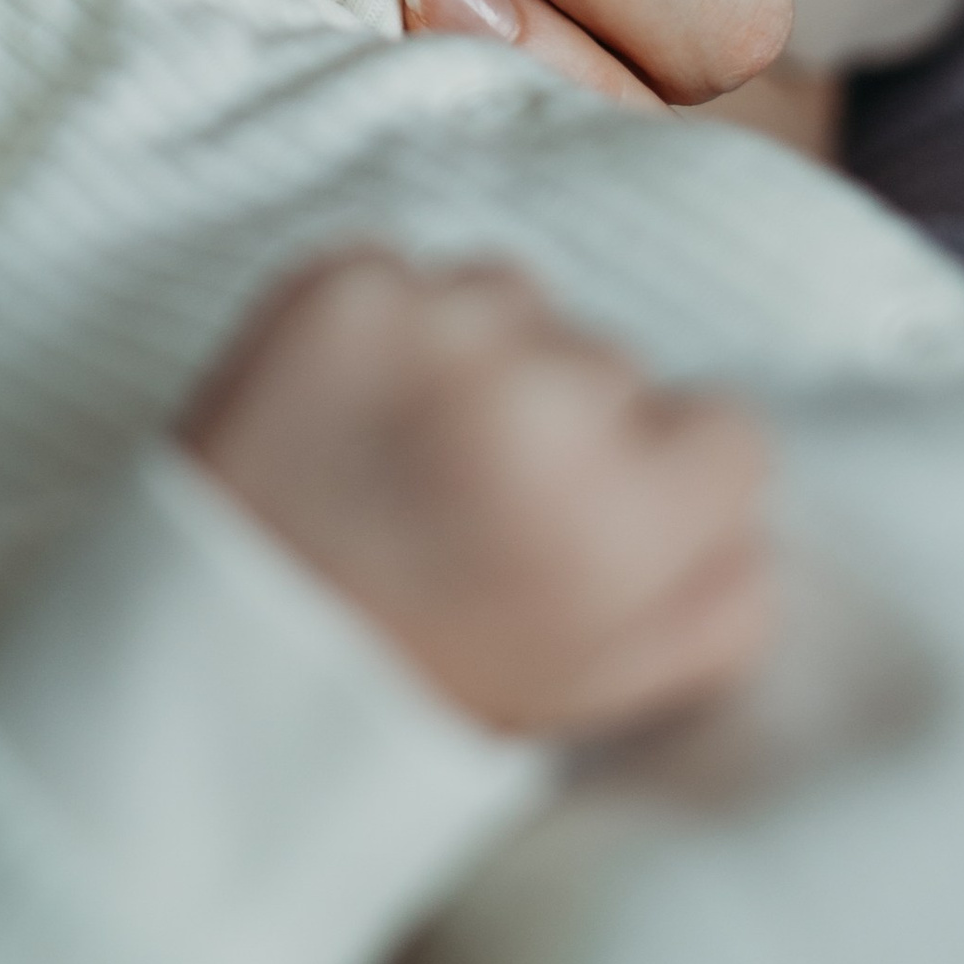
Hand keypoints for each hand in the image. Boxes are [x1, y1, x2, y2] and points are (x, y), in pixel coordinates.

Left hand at [179, 250, 774, 739]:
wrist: (210, 652)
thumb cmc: (416, 682)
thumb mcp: (604, 692)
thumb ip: (720, 602)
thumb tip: (754, 513)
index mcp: (627, 513)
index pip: (729, 431)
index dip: (664, 482)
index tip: (598, 519)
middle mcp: (544, 397)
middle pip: (616, 364)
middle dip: (568, 423)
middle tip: (482, 502)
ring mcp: (433, 323)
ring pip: (517, 300)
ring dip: (483, 357)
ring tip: (411, 449)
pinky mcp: (338, 279)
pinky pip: (411, 271)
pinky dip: (392, 324)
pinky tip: (353, 405)